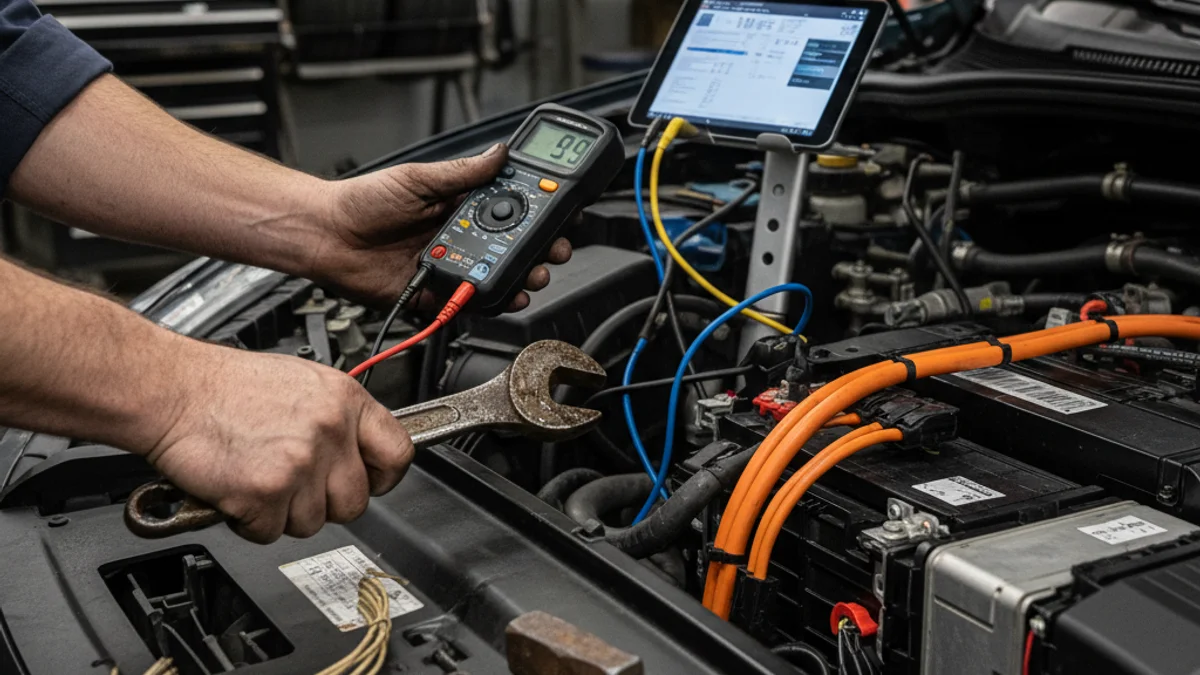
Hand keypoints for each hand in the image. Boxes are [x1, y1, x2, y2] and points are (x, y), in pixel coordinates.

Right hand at [146, 343, 412, 543]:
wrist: (173, 390)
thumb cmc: (227, 388)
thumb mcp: (304, 384)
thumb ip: (338, 418)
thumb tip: (359, 450)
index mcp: (345, 401)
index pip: (398, 453)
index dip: (384, 477)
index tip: (372, 482)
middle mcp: (330, 431)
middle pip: (355, 501)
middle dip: (325, 502)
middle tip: (294, 484)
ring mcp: (300, 464)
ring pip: (314, 522)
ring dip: (284, 512)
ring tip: (259, 476)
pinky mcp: (266, 492)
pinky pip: (271, 533)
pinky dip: (250, 521)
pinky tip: (238, 488)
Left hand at [312, 144, 571, 310]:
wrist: (326, 236)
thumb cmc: (361, 202)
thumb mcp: (417, 179)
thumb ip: (462, 173)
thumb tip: (499, 153)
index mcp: (461, 208)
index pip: (512, 212)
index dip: (540, 218)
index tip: (561, 219)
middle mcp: (460, 240)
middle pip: (512, 251)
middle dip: (539, 254)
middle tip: (553, 254)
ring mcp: (450, 268)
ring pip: (495, 280)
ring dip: (518, 282)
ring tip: (529, 279)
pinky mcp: (434, 295)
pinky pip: (465, 305)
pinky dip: (482, 305)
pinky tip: (495, 298)